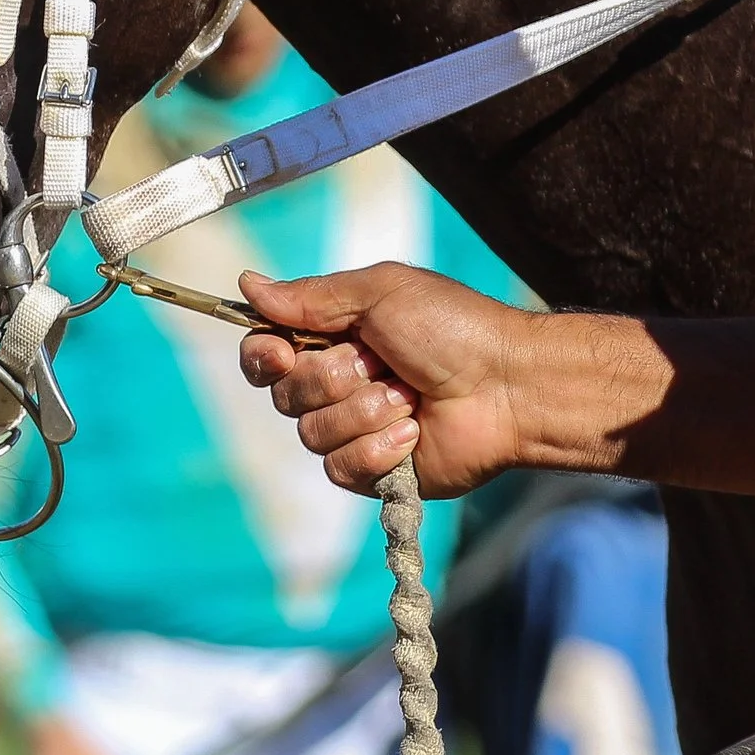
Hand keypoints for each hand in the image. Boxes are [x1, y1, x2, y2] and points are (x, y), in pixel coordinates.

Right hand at [237, 263, 536, 497]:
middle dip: (332, 378)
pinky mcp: (375, 471)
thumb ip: (309, 296)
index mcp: (333, 336)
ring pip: (311, 433)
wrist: (508, 386)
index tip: (281, 351)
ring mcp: (355, 428)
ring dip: (364, 411)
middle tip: (380, 363)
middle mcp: (337, 384)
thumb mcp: (378, 293)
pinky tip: (413, 433)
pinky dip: (377, 449)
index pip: (265, 352)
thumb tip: (246, 283)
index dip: (263, 356)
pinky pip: (340, 468)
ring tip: (409, 397)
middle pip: (283, 394)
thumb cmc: (452, 328)